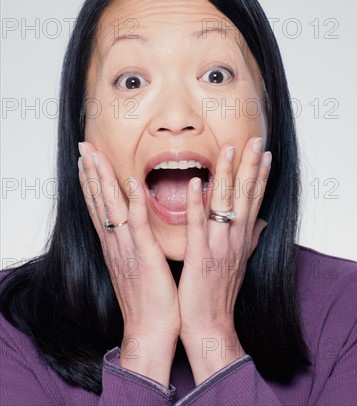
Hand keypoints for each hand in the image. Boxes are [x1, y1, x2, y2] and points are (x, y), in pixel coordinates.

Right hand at [77, 141, 179, 384]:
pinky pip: (138, 224)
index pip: (98, 206)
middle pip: (98, 201)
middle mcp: (115, 243)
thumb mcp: (135, 267)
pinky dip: (134, 201)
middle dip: (90, 172)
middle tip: (83, 147)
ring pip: (111, 206)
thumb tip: (134, 229)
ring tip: (94, 155)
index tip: (85, 160)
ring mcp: (127, 247)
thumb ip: (133, 245)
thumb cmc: (148, 301)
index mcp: (114, 245)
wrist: (149, 331)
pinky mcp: (144, 255)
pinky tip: (131, 181)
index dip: (91, 181)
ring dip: (102, 178)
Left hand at [177, 137, 270, 382]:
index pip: (254, 199)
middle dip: (251, 166)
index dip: (260, 174)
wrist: (210, 325)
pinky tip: (194, 182)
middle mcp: (234, 238)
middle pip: (245, 195)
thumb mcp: (240, 262)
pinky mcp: (198, 255)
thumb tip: (263, 221)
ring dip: (226, 175)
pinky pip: (197, 225)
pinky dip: (196, 203)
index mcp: (241, 238)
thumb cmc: (221, 293)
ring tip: (229, 149)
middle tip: (256, 140)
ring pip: (224, 204)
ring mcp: (218, 245)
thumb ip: (250, 238)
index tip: (265, 152)